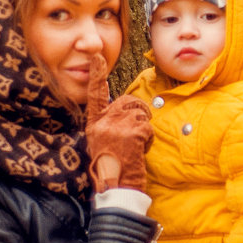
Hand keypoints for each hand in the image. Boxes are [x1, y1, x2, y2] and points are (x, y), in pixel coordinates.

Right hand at [85, 54, 153, 191]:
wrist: (115, 187)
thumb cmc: (112, 167)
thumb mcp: (101, 142)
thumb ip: (108, 124)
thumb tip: (122, 110)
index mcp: (93, 124)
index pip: (95, 94)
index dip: (97, 74)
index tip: (97, 55)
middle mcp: (102, 122)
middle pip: (128, 101)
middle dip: (138, 114)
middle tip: (135, 134)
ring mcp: (116, 127)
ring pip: (140, 113)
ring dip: (143, 127)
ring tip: (135, 145)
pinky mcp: (131, 133)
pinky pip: (147, 127)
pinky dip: (148, 139)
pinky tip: (140, 151)